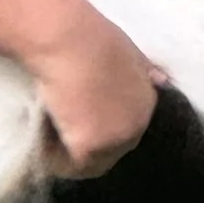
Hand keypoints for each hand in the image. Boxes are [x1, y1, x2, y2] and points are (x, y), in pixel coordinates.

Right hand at [26, 0, 165, 179]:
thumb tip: (163, 79)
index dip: (101, 128)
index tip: (77, 122)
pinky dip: (54, 158)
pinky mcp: (90, 147)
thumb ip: (144, 69)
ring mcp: (115, 139)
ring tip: (46, 140)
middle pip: (111, 151)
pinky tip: (39, 143)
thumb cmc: (90, 37)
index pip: (125, 129)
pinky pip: (70, 165)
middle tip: (59, 134)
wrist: (70, 40)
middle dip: (88, 146)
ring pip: (91, 163)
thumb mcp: (128, 50)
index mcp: (146, 102)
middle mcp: (137, 125)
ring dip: (70, 156)